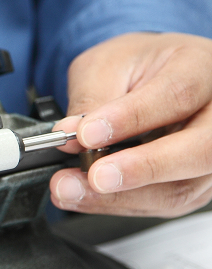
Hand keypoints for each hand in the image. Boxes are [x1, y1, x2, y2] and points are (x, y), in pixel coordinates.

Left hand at [50, 32, 211, 216]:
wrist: (152, 80)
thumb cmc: (135, 67)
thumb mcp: (105, 65)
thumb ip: (90, 98)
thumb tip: (70, 135)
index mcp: (199, 68)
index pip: (176, 96)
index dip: (129, 119)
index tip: (86, 134)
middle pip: (198, 151)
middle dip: (140, 168)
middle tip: (93, 176)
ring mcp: (210, 155)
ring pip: (179, 188)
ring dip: (119, 197)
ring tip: (70, 188)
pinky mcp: (195, 184)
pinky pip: (162, 203)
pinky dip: (118, 203)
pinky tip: (84, 195)